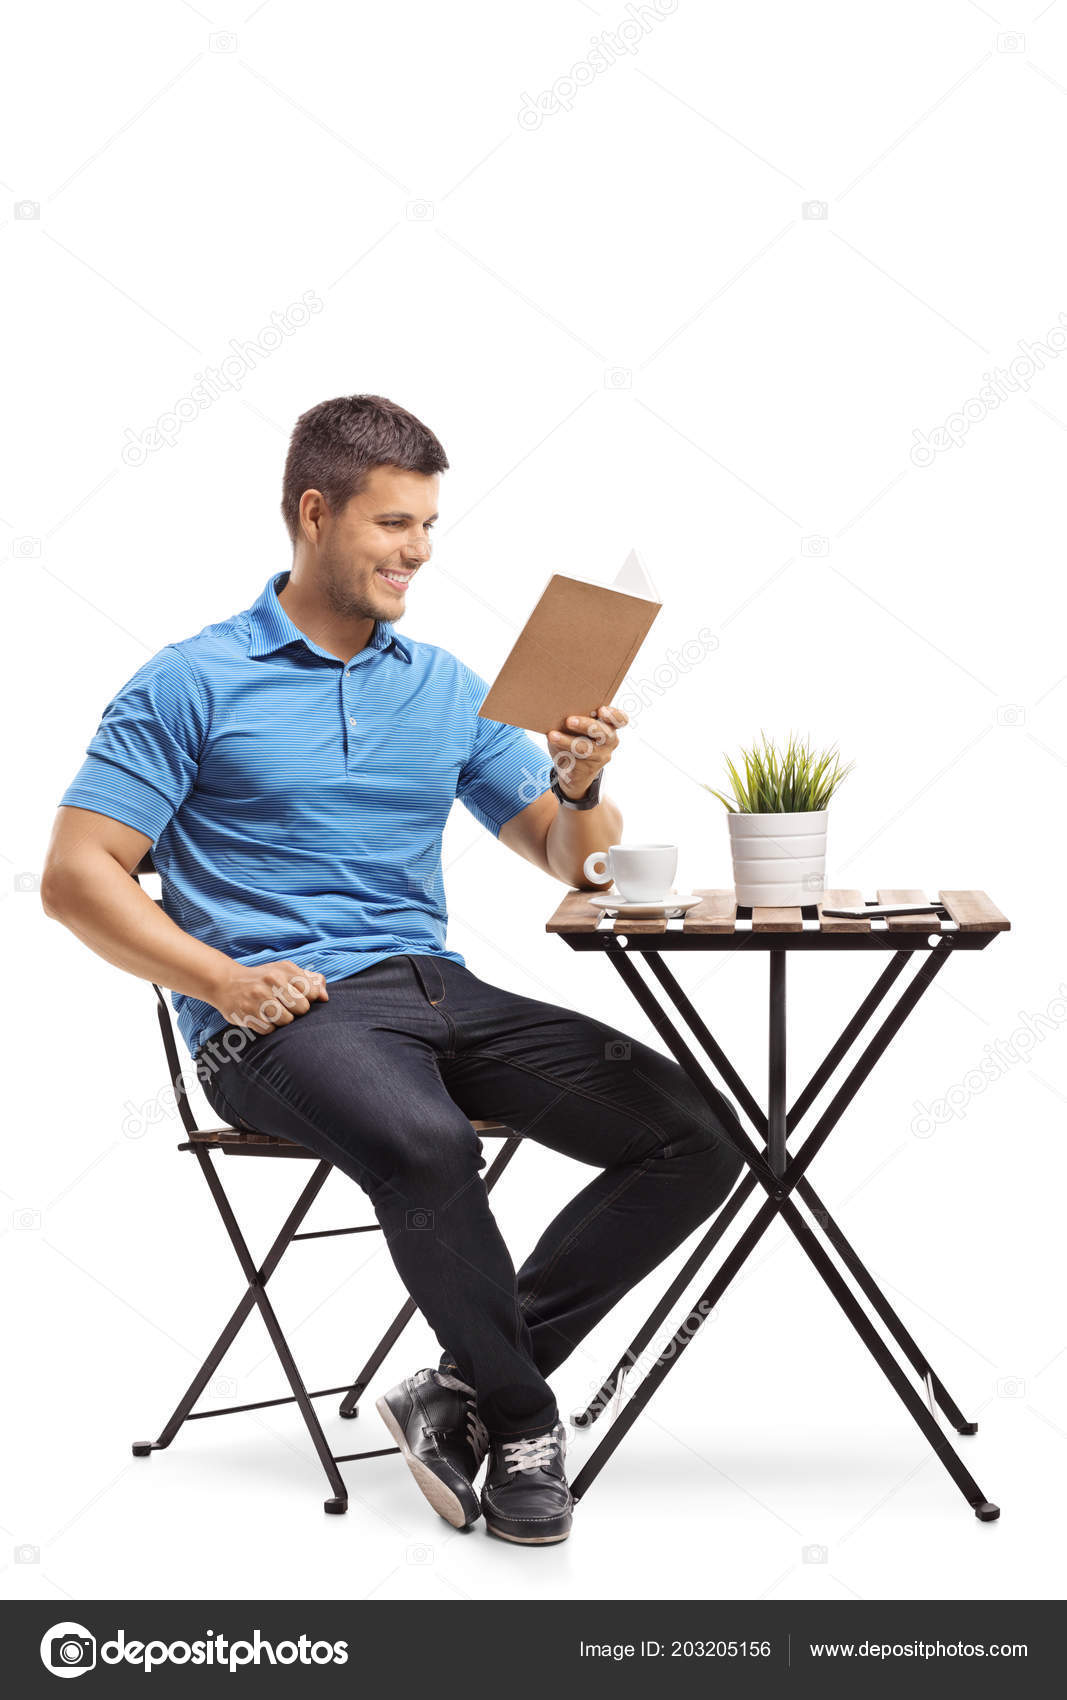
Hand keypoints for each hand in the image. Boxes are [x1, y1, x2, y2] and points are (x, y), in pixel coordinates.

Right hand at [209, 960, 328, 1034]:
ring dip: (282, 1021)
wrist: (226, 982)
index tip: (298, 997)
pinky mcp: (246, 1013)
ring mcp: (257, 998)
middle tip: (284, 1007)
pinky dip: (268, 1027)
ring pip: (286, 1021)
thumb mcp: (286, 971)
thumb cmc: (263, 978)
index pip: (312, 992)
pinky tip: (261, 1018)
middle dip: (296, 1011)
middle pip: (302, 1009)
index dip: (308, 999)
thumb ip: (310, 981)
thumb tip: (325, 997)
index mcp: (284, 971)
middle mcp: (271, 982)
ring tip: (273, 1012)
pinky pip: (269, 1030)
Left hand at [548, 702, 627, 798]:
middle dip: (586, 725)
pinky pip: (575, 760)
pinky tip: (553, 747)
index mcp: (610, 726)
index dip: (613, 715)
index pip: (621, 719)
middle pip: (604, 732)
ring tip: (552, 735)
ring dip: (567, 741)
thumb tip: (558, 708)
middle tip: (569, 720)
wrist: (572, 769)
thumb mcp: (577, 727)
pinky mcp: (588, 769)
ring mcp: (601, 756)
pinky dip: (562, 752)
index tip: (601, 710)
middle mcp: (610, 741)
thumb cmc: (574, 738)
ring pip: (586, 748)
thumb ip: (576, 717)